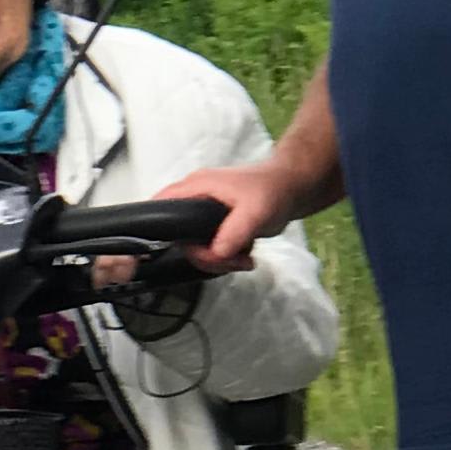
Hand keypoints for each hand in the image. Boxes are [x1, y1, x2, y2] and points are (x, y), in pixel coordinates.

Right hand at [154, 162, 287, 274]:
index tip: (184, 250)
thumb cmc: (272, 190)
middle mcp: (196, 200)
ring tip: (243, 259)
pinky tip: (245, 256)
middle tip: (231, 260)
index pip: (161, 205)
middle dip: (206, 257)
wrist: (291, 189)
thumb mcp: (255, 211)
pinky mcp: (216, 228)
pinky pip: (211, 251)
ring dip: (219, 262)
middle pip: (181, 239)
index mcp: (197, 187)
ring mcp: (205, 216)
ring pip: (197, 250)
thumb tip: (216, 253)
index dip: (159, 228)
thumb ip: (235, 232)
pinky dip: (226, 260)